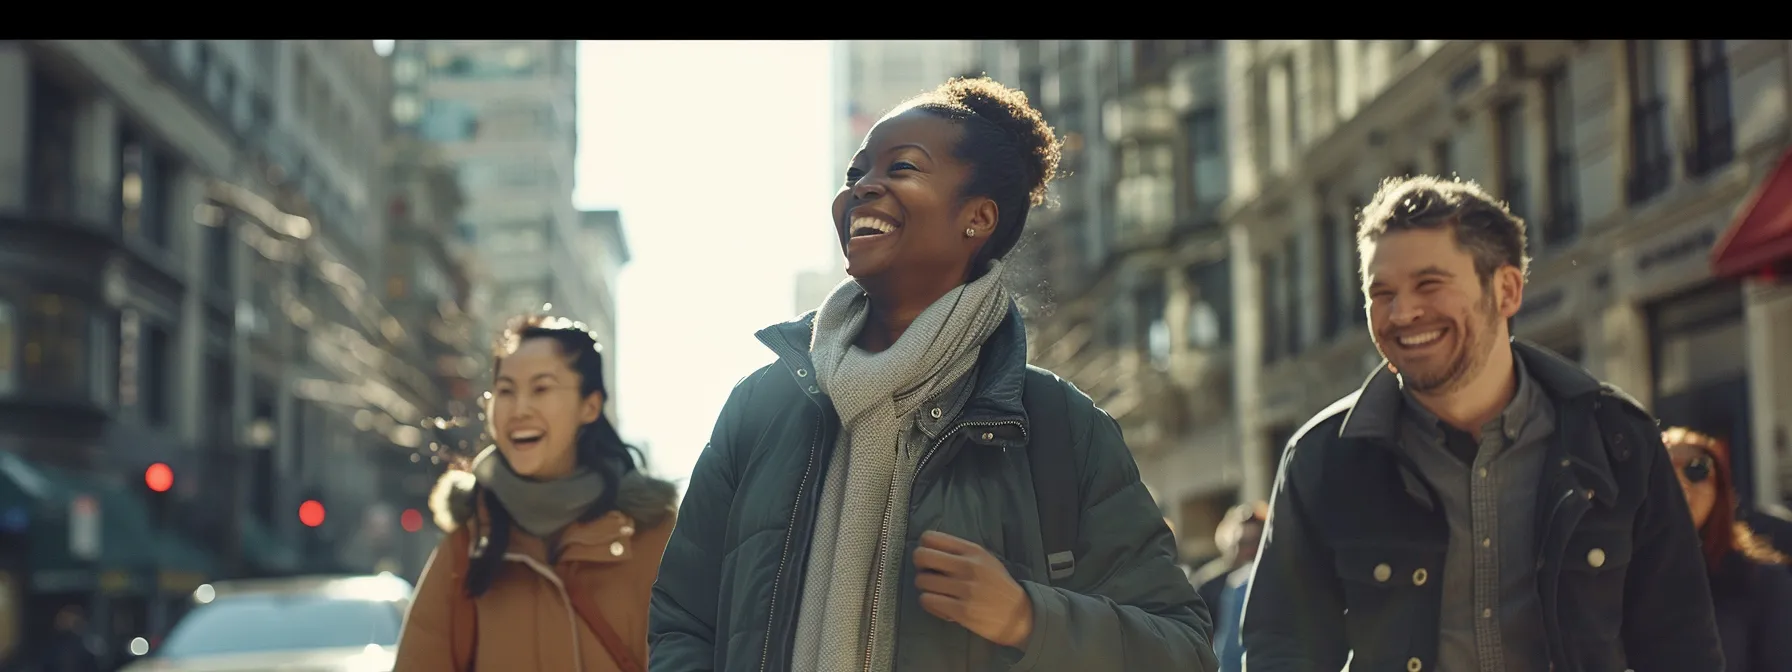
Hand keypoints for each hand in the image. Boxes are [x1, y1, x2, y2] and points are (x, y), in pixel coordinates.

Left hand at [912, 530, 1034, 648]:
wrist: (1018, 614)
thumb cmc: (998, 586)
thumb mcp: (986, 560)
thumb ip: (962, 553)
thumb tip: (930, 548)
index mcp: (973, 551)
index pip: (931, 538)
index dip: (924, 547)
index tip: (929, 556)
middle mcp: (968, 566)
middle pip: (922, 556)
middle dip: (919, 565)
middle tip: (927, 573)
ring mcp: (964, 589)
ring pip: (922, 581)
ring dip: (925, 587)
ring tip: (936, 591)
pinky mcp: (961, 610)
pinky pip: (928, 601)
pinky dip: (929, 603)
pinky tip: (939, 604)